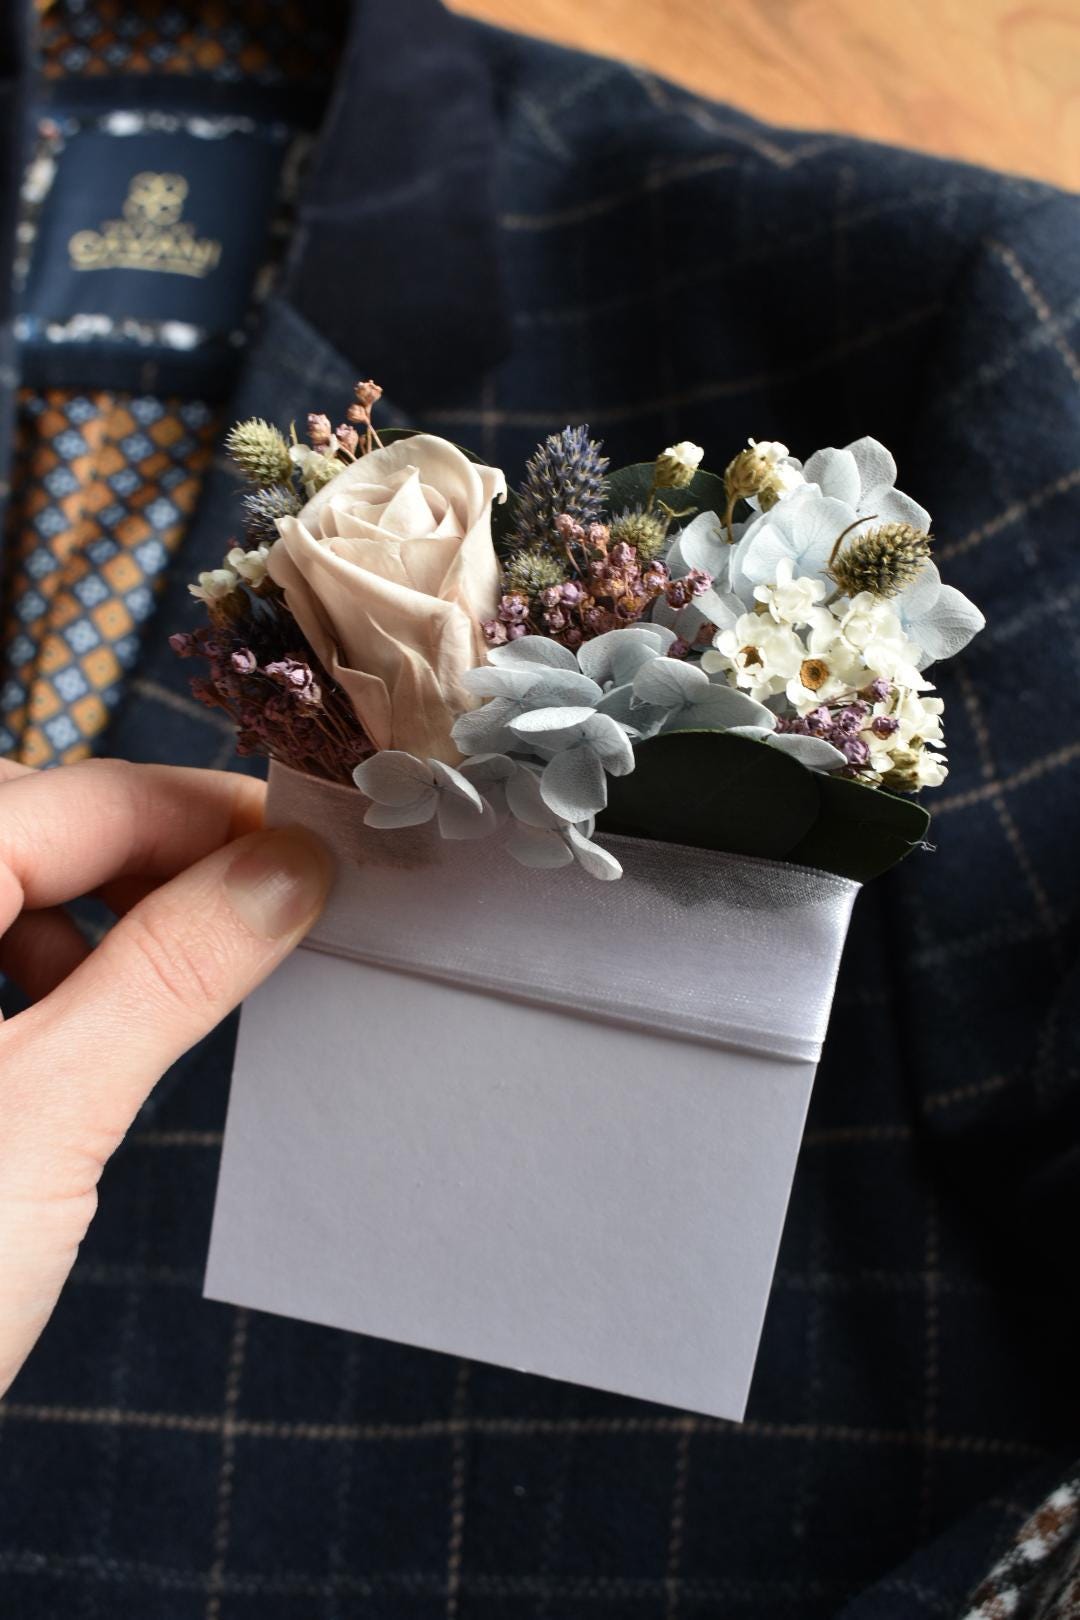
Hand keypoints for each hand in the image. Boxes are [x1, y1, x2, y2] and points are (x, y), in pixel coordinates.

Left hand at [0, 758, 331, 1396]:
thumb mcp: (46, 1115)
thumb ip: (171, 971)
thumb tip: (285, 870)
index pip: (78, 796)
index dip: (207, 812)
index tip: (308, 846)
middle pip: (33, 819)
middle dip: (152, 852)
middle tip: (263, 903)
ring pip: (0, 876)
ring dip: (94, 906)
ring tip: (168, 977)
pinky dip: (35, 960)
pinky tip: (74, 1024)